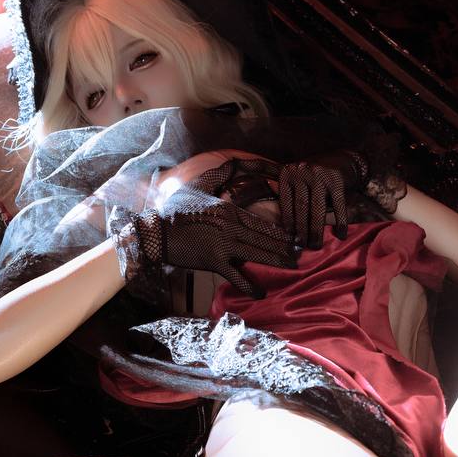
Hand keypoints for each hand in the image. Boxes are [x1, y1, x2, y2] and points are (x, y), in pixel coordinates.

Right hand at [109, 164, 296, 298]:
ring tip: (292, 267)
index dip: (280, 233)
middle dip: (285, 248)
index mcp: (229, 210)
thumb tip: (233, 163)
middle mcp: (230, 226)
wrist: (156, 232)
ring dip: (277, 262)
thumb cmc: (176, 210)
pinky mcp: (214, 261)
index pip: (261, 223)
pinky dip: (250, 285)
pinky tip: (261, 293)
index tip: (294, 238)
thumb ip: (219, 177)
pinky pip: (236, 275)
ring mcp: (223, 244)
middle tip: (301, 255)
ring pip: (257, 254)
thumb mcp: (200, 187)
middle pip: (264, 239)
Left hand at [277, 150, 368, 247]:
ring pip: (317, 209)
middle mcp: (302, 172)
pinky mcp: (337, 180)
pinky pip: (338, 206)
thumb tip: (287, 228)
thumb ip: (291, 196)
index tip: (291, 236)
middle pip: (301, 207)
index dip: (288, 221)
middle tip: (303, 245)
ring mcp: (320, 175)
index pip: (286, 201)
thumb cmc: (317, 176)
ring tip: (316, 245)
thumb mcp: (299, 180)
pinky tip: (341, 234)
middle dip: (302, 229)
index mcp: (289, 173)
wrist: (344, 159)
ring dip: (317, 230)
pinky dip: (340, 222)